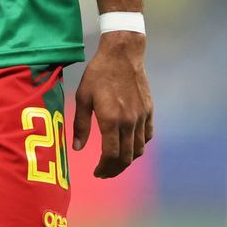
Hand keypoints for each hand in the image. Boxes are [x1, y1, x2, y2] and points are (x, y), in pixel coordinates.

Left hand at [72, 32, 152, 177]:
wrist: (122, 54)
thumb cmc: (98, 73)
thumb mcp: (83, 96)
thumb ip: (81, 124)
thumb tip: (77, 148)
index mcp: (111, 119)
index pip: (111, 155)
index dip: (104, 168)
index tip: (97, 172)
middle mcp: (129, 122)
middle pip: (126, 157)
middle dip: (115, 169)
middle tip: (105, 172)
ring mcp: (141, 117)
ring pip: (139, 149)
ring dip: (128, 160)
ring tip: (116, 162)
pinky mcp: (149, 111)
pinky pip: (147, 135)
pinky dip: (140, 145)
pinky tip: (131, 145)